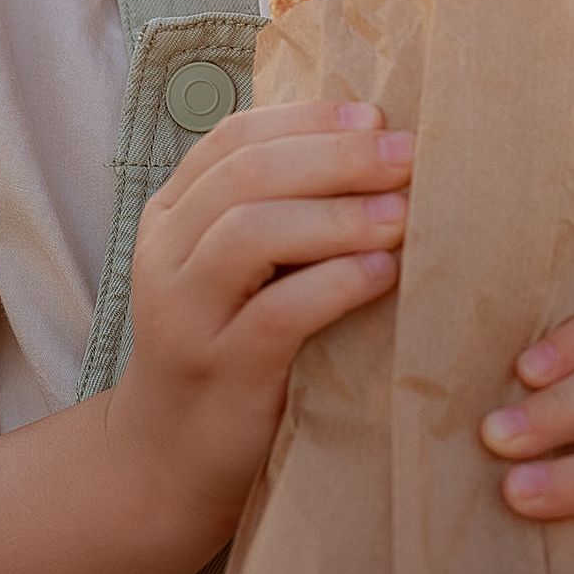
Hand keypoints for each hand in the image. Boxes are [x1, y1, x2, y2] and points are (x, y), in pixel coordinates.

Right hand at [119, 99, 411, 555]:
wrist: (170, 457)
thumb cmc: (228, 347)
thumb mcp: (238, 271)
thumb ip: (279, 211)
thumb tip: (375, 144)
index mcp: (172, 214)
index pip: (234, 138)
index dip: (308, 118)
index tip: (376, 116)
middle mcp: (166, 254)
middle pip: (246, 174)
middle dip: (336, 156)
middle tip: (407, 155)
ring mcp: (185, 314)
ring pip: (252, 233)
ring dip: (338, 215)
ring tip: (404, 213)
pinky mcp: (221, 370)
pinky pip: (277, 313)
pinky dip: (336, 283)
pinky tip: (384, 272)